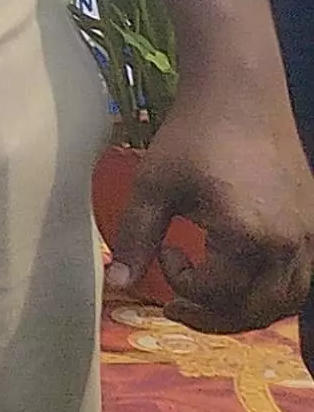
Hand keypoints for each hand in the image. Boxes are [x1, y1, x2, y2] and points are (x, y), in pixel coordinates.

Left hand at [107, 75, 313, 332]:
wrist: (241, 95)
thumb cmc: (194, 135)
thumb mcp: (153, 186)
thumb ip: (135, 237)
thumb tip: (116, 282)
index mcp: (248, 236)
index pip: (216, 292)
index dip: (181, 285)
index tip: (165, 254)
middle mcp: (289, 244)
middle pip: (256, 309)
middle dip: (213, 316)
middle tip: (178, 306)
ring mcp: (308, 236)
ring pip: (285, 302)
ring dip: (246, 311)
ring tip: (209, 300)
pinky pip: (301, 279)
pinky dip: (271, 293)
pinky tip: (242, 281)